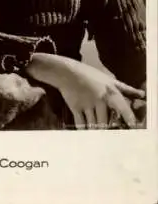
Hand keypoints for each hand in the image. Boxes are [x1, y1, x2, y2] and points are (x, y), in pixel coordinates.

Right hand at [26, 53, 144, 128]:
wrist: (67, 72)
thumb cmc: (90, 75)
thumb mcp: (109, 79)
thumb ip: (125, 89)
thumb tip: (142, 94)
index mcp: (110, 91)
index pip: (123, 108)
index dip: (129, 120)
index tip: (134, 129)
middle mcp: (100, 99)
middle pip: (107, 121)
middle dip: (109, 129)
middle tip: (112, 135)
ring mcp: (87, 104)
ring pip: (94, 124)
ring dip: (96, 130)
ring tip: (99, 136)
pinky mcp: (76, 108)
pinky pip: (81, 124)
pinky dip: (84, 130)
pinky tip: (86, 133)